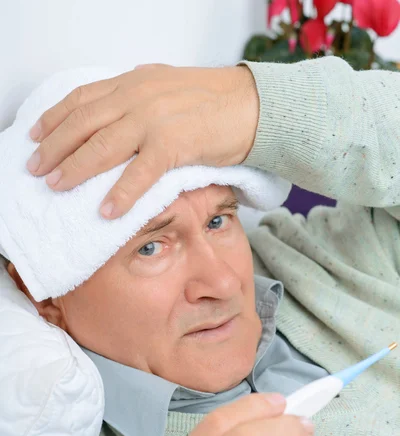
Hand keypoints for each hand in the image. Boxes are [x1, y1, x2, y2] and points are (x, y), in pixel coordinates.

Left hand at [26, 63, 258, 218]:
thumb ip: (138, 102)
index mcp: (134, 83)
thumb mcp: (166, 92)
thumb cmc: (213, 103)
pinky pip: (141, 172)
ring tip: (57, 187)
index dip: (55, 118)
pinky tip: (106, 211)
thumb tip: (115, 123)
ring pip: (104, 146)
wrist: (253, 105)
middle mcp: (138, 96)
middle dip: (54, 147)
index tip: (35, 136)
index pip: (83, 99)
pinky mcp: (176, 143)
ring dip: (76, 168)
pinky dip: (121, 193)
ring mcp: (156, 119)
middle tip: (35, 169)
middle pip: (84, 123)